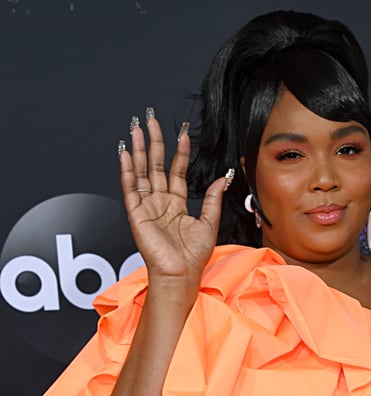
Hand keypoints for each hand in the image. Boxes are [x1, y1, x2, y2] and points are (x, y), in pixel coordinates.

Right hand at [118, 110, 232, 289]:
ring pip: (140, 172)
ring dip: (138, 150)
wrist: (181, 274)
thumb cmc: (193, 258)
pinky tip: (125, 153)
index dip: (179, 152)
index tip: (182, 134)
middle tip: (151, 121)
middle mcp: (160, 204)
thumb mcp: (209, 223)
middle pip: (154, 166)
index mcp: (176, 205)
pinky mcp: (136, 214)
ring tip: (136, 129)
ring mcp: (147, 207)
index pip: (176, 171)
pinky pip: (129, 188)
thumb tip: (221, 178)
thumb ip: (213, 199)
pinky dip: (126, 170)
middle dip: (153, 142)